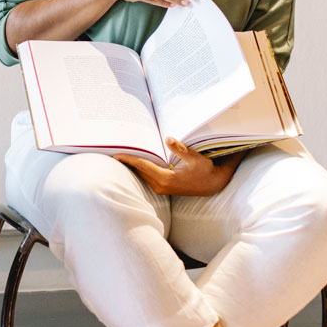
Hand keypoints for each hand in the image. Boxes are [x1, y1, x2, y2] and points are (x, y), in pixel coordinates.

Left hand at [115, 138, 243, 195]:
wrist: (212, 184)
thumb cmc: (204, 170)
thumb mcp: (195, 158)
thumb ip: (181, 148)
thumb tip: (167, 138)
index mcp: (166, 179)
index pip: (143, 166)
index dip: (129, 159)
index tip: (117, 154)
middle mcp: (160, 185)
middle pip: (139, 171)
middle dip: (127, 160)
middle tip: (114, 148)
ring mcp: (160, 188)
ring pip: (141, 174)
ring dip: (132, 164)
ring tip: (120, 153)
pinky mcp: (162, 187)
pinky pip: (146, 176)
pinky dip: (139, 168)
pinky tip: (134, 160)